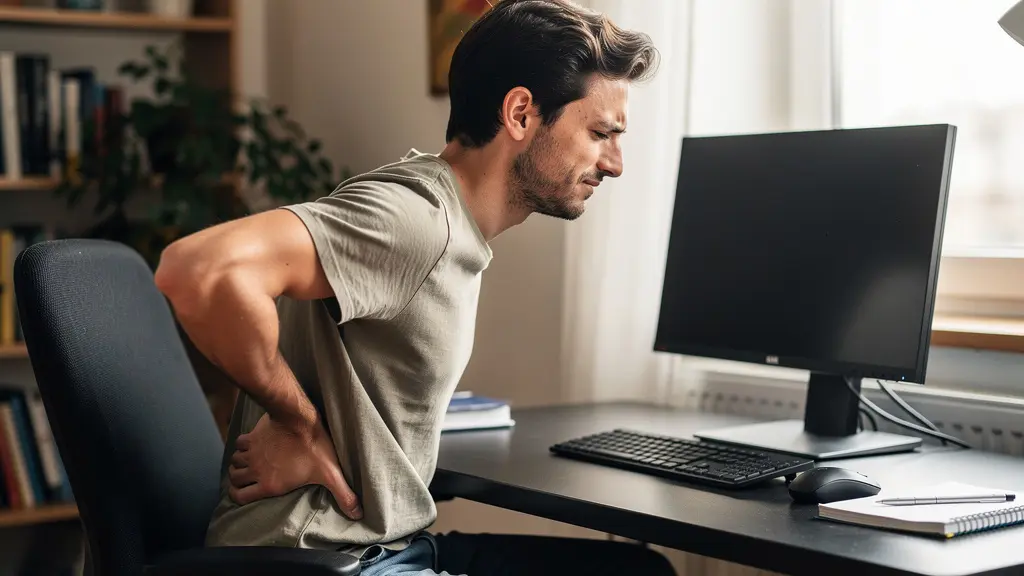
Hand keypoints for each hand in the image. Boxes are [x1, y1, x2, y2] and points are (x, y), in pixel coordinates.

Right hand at [227, 412, 362, 519]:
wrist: (299, 418)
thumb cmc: (314, 446)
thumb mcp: (330, 473)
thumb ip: (343, 495)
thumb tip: (357, 514)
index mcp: (269, 484)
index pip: (239, 497)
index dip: (238, 497)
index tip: (244, 495)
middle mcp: (256, 470)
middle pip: (234, 479)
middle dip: (238, 481)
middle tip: (248, 479)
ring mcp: (252, 452)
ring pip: (234, 462)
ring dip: (239, 464)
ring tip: (249, 464)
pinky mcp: (252, 436)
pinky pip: (238, 444)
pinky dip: (242, 446)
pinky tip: (251, 445)